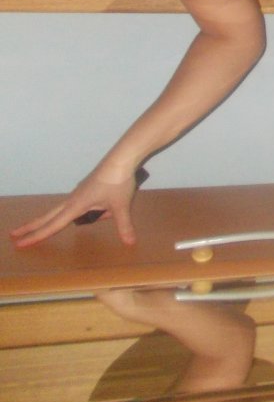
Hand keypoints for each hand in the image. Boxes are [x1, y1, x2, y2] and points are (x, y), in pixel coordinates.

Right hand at [9, 168, 139, 247]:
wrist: (122, 158)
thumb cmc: (118, 182)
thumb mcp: (121, 207)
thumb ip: (124, 226)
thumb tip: (129, 243)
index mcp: (76, 205)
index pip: (53, 226)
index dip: (36, 236)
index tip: (20, 243)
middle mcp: (73, 199)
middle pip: (48, 216)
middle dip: (32, 226)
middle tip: (14, 235)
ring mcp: (79, 192)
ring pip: (65, 209)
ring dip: (62, 217)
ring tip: (88, 212)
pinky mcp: (87, 187)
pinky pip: (83, 203)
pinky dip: (90, 209)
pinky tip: (108, 204)